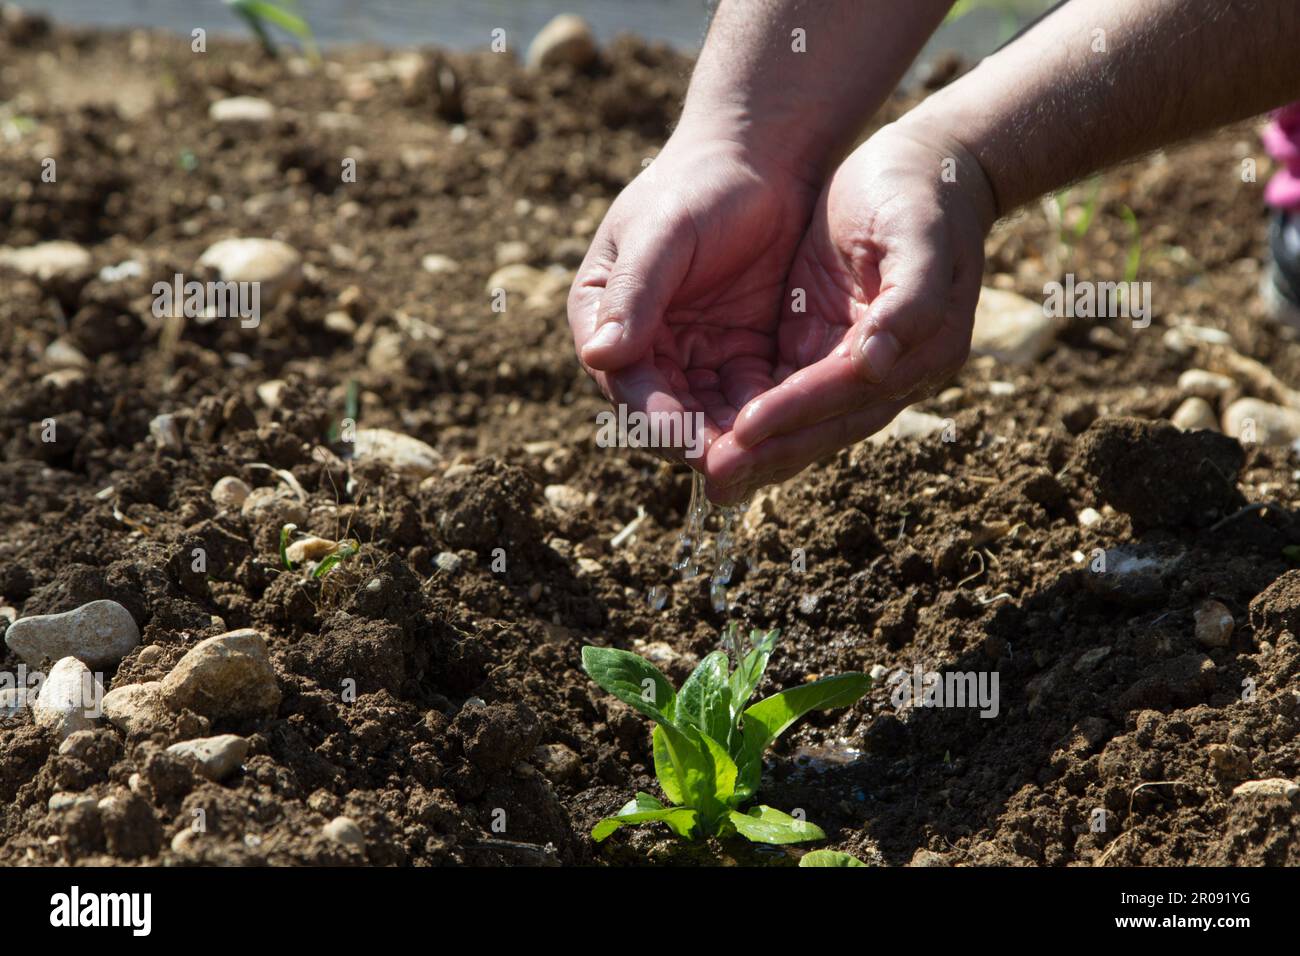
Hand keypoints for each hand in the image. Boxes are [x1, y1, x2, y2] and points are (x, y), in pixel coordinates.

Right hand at [567, 128, 819, 469]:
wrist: (763, 160)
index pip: (624, 381)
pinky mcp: (743, 358)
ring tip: (762, 463)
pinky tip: (791, 435)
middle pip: (665, 412)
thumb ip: (633, 295)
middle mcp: (643, 347)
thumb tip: (598, 357)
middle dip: (696, 441)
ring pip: (709, 416)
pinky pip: (752, 400)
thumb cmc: (698, 186)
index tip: (684, 439)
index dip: (653, 415)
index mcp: (603, 317)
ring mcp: (693, 357)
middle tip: (729, 470)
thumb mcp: (661, 236)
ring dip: (733, 441)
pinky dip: (766, 420)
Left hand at [704, 120, 998, 503]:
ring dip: (759, 450)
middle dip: (770, 451)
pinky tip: (713, 440)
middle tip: (716, 479)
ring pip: (806, 422)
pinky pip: (789, 397)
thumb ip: (907, 304)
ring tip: (711, 479)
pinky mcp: (824, 349)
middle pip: (826, 424)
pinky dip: (757, 422)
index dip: (796, 411)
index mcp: (924, 348)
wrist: (923, 169)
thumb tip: (875, 365)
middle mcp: (893, 372)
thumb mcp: (920, 235)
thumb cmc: (919, 193)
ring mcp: (856, 365)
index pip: (847, 389)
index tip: (744, 430)